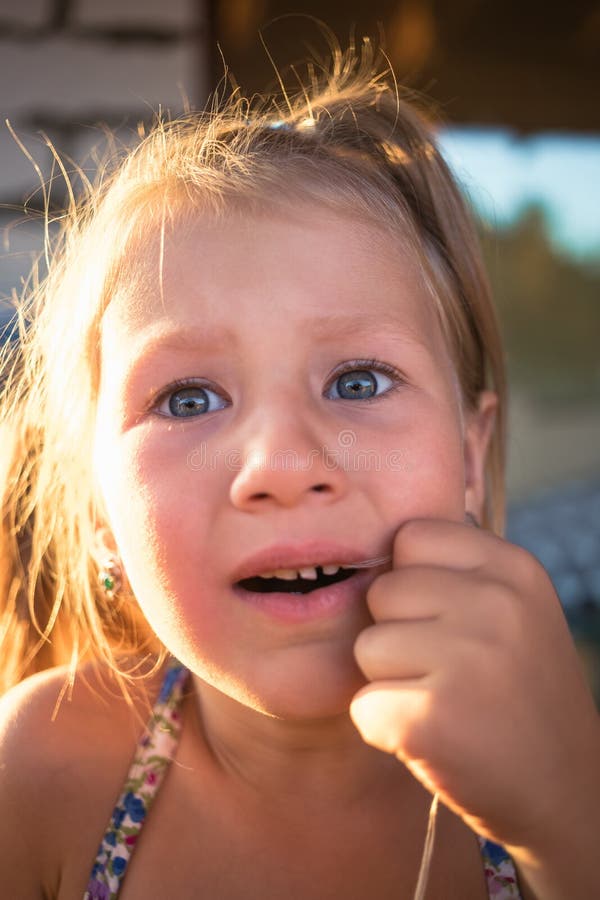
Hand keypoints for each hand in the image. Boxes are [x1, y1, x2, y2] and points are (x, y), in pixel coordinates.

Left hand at [349, 518, 599, 852]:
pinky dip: (384, 729)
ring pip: (366, 647)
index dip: (412, 582)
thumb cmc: (517, 692)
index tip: (444, 622)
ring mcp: (466, 660)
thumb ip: (455, 571)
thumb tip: (374, 543)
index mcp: (513, 567)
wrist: (566, 792)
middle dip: (397, 633)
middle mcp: (495, 604)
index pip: (411, 536)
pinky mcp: (432, 719)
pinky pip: (362, 705)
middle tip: (447, 674)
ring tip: (444, 704)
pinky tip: (434, 740)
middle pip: (381, 591)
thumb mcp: (513, 609)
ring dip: (390, 682)